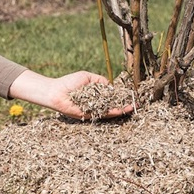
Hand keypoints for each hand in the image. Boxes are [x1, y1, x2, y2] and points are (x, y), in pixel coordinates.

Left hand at [7, 69, 132, 119]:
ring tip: (133, 108)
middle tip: (138, 104)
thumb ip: (100, 81)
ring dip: (122, 110)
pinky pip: (102, 114)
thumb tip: (111, 86)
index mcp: (95, 95)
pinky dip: (112, 112)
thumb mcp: (87, 77)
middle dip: (125, 105)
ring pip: (110, 111)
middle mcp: (96, 104)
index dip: (122, 96)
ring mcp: (93, 110)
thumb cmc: (69, 82)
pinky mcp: (89, 115)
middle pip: (113, 105)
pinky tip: (121, 110)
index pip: (111, 96)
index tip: (132, 95)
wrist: (55, 91)